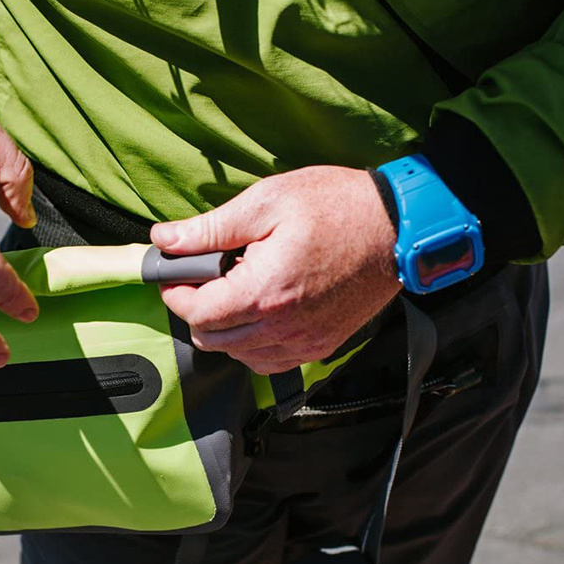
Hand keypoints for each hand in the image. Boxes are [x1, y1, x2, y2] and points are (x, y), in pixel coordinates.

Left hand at [151, 166, 400, 373]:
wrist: (398, 226)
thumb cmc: (335, 206)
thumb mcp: (266, 202)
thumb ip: (210, 228)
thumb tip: (164, 239)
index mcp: (264, 292)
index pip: (197, 313)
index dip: (175, 293)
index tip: (174, 273)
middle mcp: (283, 328)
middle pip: (212, 340)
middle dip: (195, 310)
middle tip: (201, 278)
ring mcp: (305, 342)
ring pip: (238, 355)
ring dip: (223, 329)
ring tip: (234, 290)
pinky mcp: (321, 345)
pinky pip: (269, 362)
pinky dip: (251, 344)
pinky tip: (257, 312)